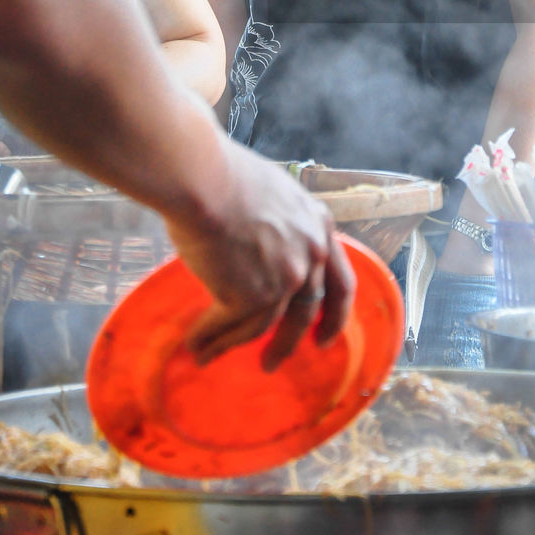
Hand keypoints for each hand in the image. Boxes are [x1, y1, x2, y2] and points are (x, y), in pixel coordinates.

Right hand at [165, 141, 355, 367]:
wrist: (204, 180)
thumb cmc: (226, 174)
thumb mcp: (273, 193)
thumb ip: (279, 223)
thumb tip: (259, 243)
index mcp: (319, 225)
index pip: (339, 280)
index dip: (335, 314)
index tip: (324, 336)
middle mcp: (309, 256)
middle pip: (307, 311)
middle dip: (289, 341)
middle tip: (274, 360)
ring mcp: (283, 280)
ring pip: (263, 325)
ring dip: (235, 344)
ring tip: (213, 355)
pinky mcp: (250, 297)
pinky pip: (228, 326)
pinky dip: (209, 337)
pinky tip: (195, 343)